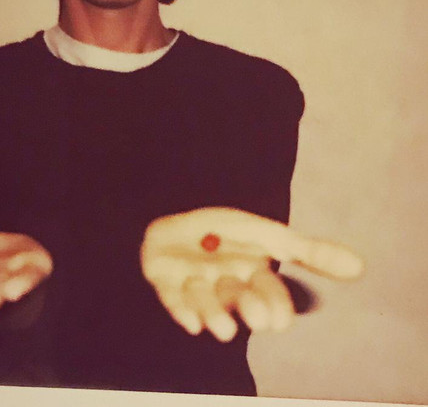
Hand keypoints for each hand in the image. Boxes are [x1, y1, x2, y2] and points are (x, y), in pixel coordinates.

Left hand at [140, 207, 362, 341]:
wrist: (180, 206)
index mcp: (252, 277)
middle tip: (253, 314)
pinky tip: (190, 321)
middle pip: (242, 303)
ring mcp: (196, 286)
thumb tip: (360, 266)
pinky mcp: (167, 284)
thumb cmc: (224, 227)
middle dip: (249, 309)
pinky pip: (174, 300)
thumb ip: (310, 252)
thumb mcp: (269, 234)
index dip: (275, 307)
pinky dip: (182, 308)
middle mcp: (226, 286)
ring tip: (216, 315)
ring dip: (213, 309)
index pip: (271, 298)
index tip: (277, 317)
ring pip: (208, 305)